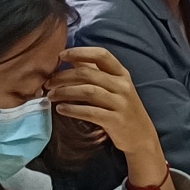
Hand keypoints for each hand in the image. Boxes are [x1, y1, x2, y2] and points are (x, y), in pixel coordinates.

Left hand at [49, 47, 168, 189]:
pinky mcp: (115, 120)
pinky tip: (61, 109)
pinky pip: (90, 112)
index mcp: (122, 74)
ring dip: (65, 92)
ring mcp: (120, 103)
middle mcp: (123, 86)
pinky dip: (72, 109)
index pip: (102, 55)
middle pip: (88, 74)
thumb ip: (95, 72)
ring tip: (51, 96)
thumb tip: (72, 58)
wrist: (141, 136)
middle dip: (63, 76)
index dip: (80, 52)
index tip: (61, 55)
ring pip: (87, 91)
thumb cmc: (123, 108)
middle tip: (48, 83)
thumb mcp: (115, 87)